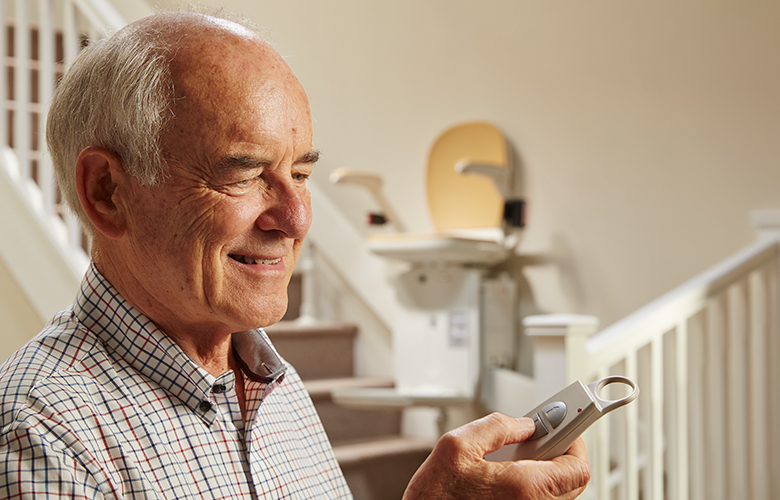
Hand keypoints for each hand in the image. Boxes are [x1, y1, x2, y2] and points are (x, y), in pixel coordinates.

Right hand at [402, 413, 589, 499]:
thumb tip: (524, 424)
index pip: (577, 467)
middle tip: (540, 435)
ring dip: (547, 468)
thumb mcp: (457, 445)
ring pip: (557, 491)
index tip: (566, 425)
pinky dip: (534, 482)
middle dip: (561, 451)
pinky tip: (509, 473)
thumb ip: (497, 427)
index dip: (574, 440)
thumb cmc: (434, 497)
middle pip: (572, 480)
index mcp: (524, 488)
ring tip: (518, 455)